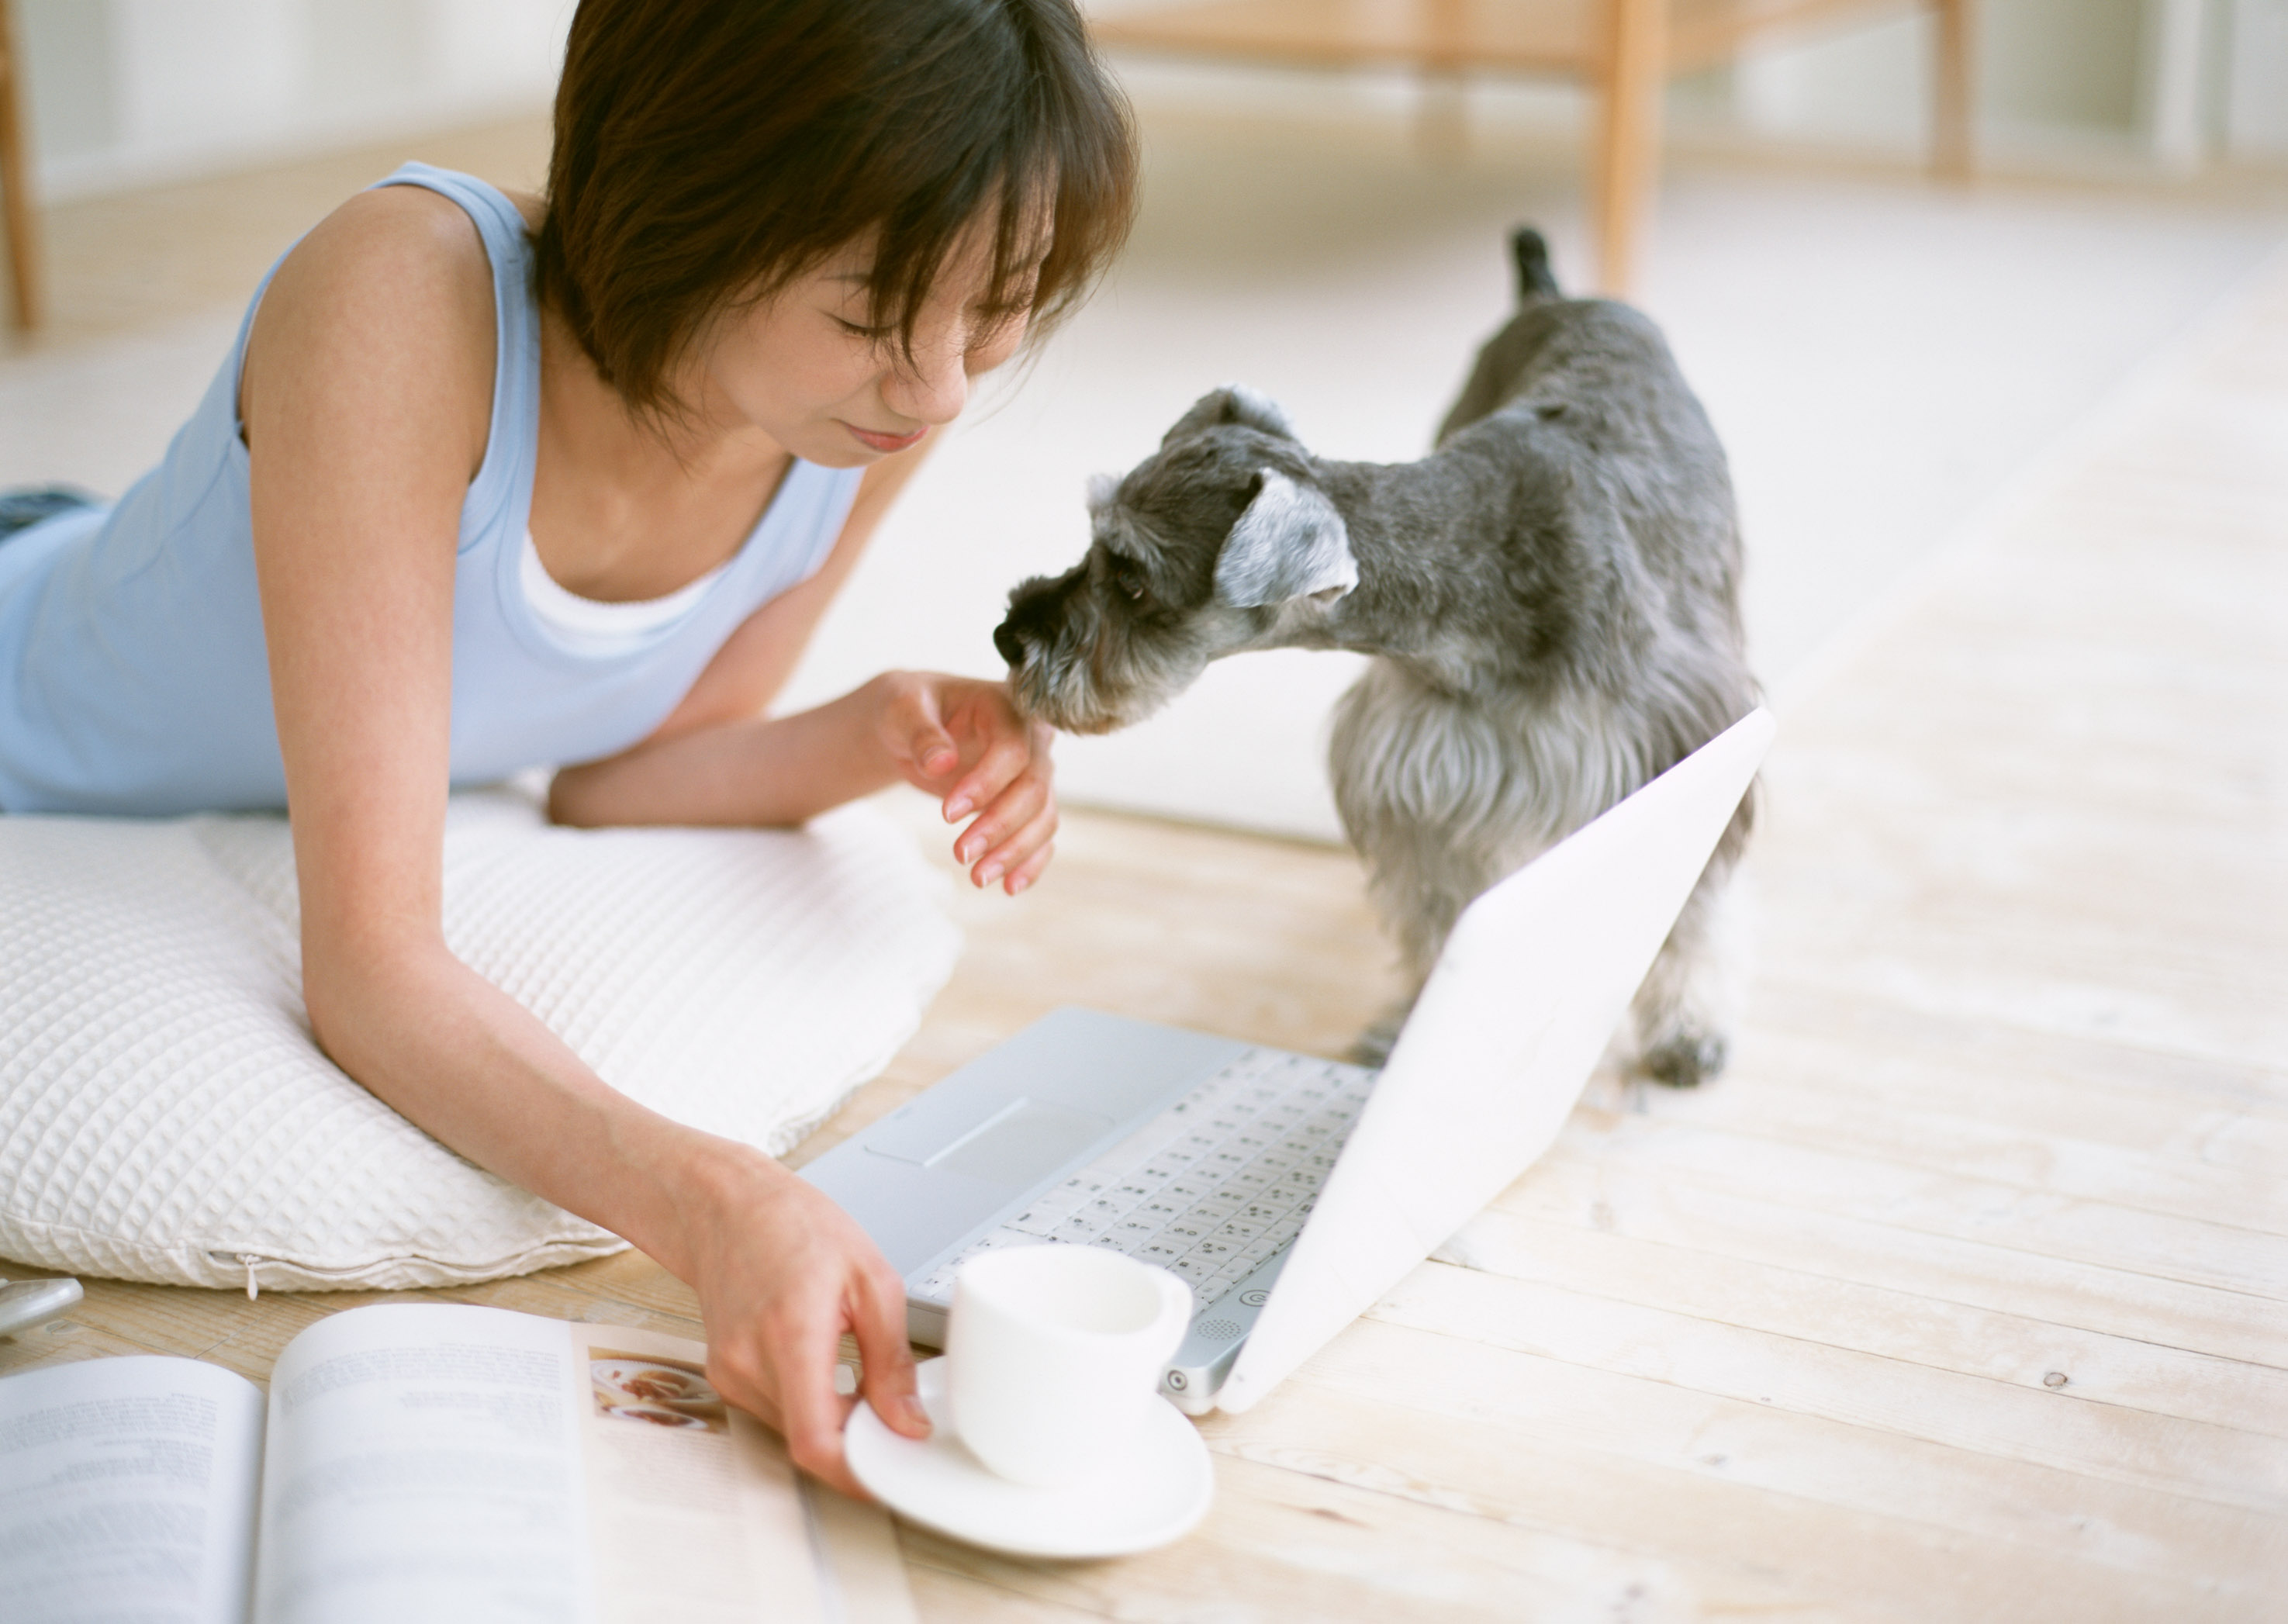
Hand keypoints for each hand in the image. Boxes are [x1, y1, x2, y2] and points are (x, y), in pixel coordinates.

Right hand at [680, 1142, 928, 1497]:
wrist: (727, 1204)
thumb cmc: (795, 1225)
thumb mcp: (870, 1279)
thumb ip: (891, 1360)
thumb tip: (907, 1422)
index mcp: (790, 1334)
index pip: (814, 1440)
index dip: (855, 1473)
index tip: (890, 1473)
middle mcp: (748, 1362)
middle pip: (808, 1440)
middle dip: (856, 1439)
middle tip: (892, 1411)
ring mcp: (729, 1372)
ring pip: (792, 1429)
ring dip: (833, 1419)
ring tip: (858, 1374)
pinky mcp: (723, 1374)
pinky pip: (775, 1410)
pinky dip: (808, 1403)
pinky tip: (826, 1366)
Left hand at [874, 671, 1057, 892]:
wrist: (912, 724)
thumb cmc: (906, 708)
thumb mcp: (899, 708)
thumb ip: (920, 732)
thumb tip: (941, 763)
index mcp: (1005, 705)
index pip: (1013, 750)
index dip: (986, 784)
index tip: (946, 814)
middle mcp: (1030, 738)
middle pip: (1034, 788)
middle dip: (1000, 826)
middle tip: (960, 855)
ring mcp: (1032, 771)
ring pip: (1043, 817)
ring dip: (1014, 852)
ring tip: (977, 878)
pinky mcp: (1026, 801)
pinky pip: (1041, 835)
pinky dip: (1030, 862)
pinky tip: (1009, 887)